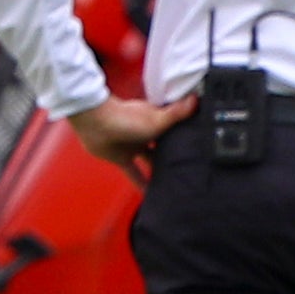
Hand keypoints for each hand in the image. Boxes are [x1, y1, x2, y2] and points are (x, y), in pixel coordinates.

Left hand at [65, 94, 194, 173]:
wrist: (96, 122)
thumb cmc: (125, 117)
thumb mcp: (158, 118)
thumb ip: (178, 112)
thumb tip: (197, 99)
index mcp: (156, 123)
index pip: (176, 132)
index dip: (186, 139)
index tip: (198, 148)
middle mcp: (146, 135)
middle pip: (164, 148)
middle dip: (174, 157)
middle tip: (189, 169)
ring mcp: (133, 147)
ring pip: (151, 161)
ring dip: (160, 170)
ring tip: (174, 183)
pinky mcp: (122, 159)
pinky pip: (134, 174)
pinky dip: (141, 184)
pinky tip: (149, 194)